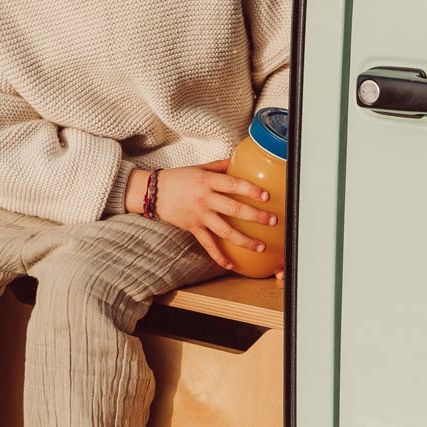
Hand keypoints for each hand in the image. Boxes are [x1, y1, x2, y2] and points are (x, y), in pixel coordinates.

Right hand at [151, 160, 277, 270]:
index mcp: (207, 181)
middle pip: (233, 208)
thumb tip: (238, 162)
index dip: (250, 190)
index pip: (232, 184)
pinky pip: (207, 244)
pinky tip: (231, 264)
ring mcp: (199, 215)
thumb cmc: (178, 178)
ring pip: (224, 230)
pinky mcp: (193, 228)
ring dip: (244, 240)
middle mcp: (204, 199)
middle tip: (272, 221)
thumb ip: (219, 166)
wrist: (153, 191)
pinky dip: (218, 256)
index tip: (266, 196)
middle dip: (255, 216)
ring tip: (261, 246)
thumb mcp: (199, 168)